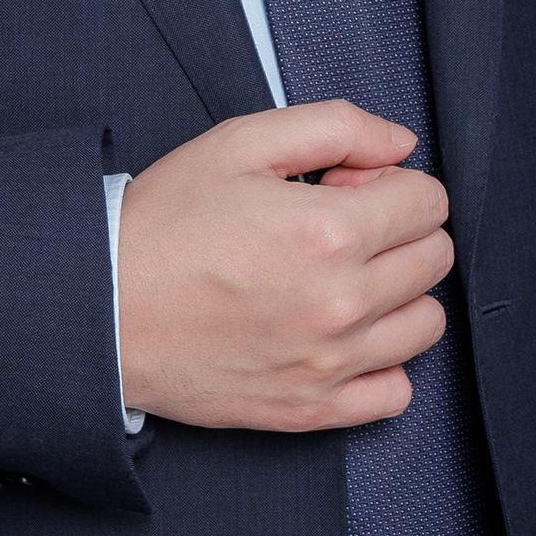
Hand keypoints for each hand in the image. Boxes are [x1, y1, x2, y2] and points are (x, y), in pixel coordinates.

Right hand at [113, 102, 452, 432]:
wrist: (100, 309)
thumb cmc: (162, 225)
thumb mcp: (239, 143)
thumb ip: (335, 127)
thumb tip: (399, 145)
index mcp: (330, 232)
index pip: (429, 201)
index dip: (388, 182)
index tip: (344, 188)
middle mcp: (341, 304)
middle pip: (435, 257)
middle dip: (399, 230)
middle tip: (337, 227)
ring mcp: (329, 364)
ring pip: (426, 323)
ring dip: (398, 293)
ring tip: (341, 280)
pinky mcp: (309, 409)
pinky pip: (394, 393)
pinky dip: (380, 364)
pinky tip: (338, 336)